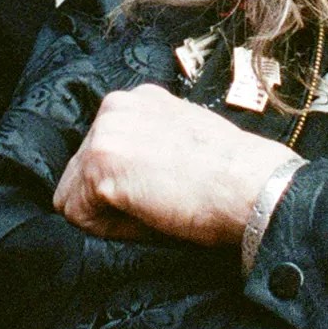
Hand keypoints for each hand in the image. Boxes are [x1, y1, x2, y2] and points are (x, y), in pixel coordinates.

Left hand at [54, 85, 300, 248]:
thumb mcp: (181, 142)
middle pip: (80, 172)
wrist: (253, 186)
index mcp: (138, 99)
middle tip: (159, 203)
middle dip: (110, 198)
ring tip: (155, 208)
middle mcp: (115, 106)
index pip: (102, 153)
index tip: (161, 191)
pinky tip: (149, 214)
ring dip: (108, 213)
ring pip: (74, 195)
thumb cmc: (231, 176)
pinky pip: (78, 215)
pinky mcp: (99, 163)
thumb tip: (121, 179)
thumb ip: (147, 146)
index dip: (126, 186)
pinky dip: (108, 228)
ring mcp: (105, 132)